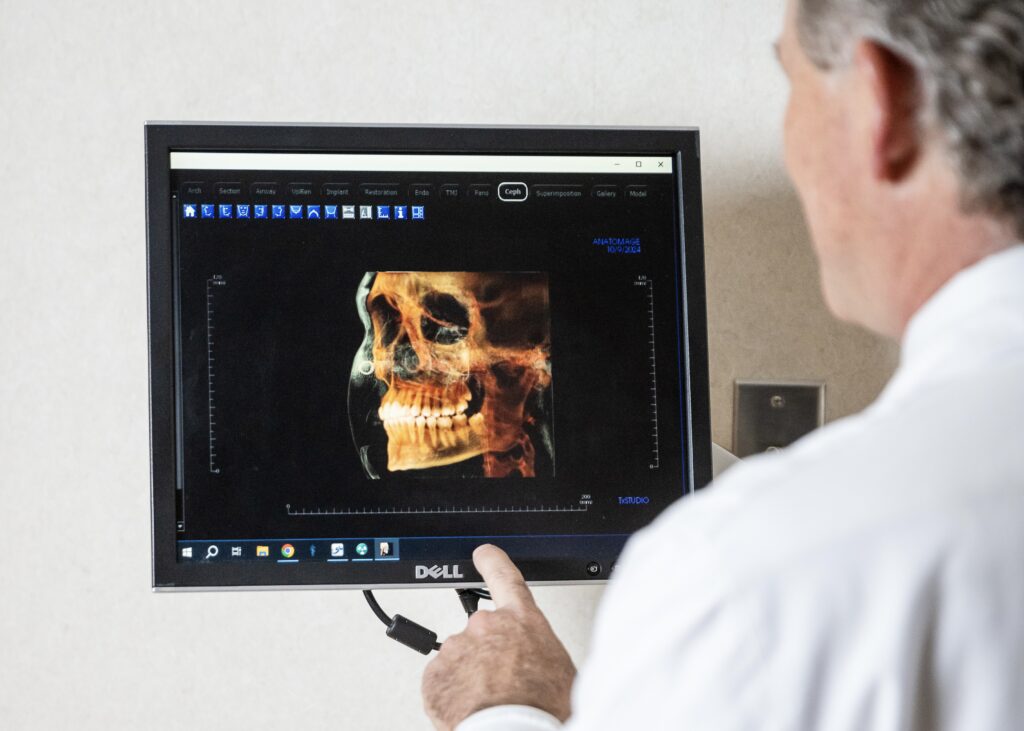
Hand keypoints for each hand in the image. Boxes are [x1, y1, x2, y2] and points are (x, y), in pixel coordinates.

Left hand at [421, 544, 576, 729]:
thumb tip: (544, 667)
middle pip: (481, 632)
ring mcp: (457, 648)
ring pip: (460, 660)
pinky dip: (451, 696)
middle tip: (501, 683)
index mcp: (522, 621)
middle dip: (486, 654)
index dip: (492, 561)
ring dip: (469, 677)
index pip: (505, 577)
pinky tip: (469, 710)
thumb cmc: (541, 709)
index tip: (483, 554)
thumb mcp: (562, 673)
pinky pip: (442, 683)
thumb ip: (543, 654)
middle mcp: (486, 626)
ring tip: (489, 703)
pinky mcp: (435, 674)